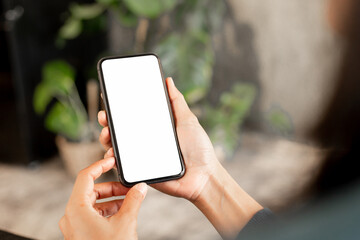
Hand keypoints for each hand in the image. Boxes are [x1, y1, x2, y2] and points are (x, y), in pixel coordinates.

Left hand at [59, 157, 147, 239]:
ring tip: (130, 199)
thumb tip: (140, 187)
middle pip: (91, 190)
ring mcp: (75, 226)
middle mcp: (71, 216)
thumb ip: (133, 200)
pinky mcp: (80, 234)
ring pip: (93, 203)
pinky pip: (93, 214)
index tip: (111, 160)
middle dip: (112, 187)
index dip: (100, 165)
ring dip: (112, 199)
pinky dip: (108, 210)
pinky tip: (123, 211)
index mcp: (76, 209)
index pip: (85, 176)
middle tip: (129, 186)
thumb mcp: (125, 222)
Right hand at [98, 77, 219, 201]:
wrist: (204, 176)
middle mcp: (146, 141)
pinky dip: (113, 159)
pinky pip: (122, 166)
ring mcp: (142, 157)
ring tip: (106, 133)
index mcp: (155, 128)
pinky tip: (111, 153)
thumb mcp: (187, 120)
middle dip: (108, 121)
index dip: (120, 108)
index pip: (133, 116)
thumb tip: (168, 81)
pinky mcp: (141, 172)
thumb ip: (177, 102)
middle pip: (120, 130)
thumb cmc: (199, 149)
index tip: (110, 98)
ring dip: (107, 139)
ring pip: (117, 147)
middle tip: (105, 115)